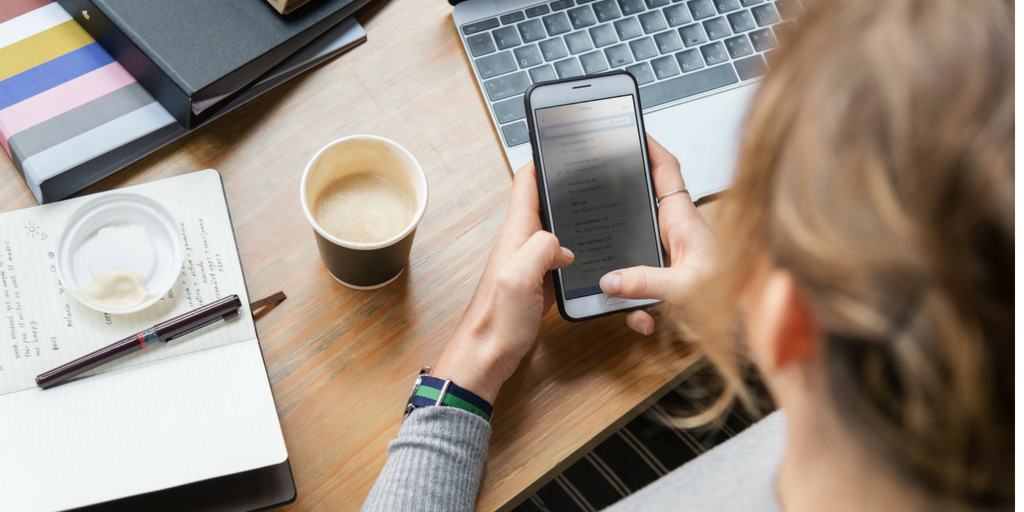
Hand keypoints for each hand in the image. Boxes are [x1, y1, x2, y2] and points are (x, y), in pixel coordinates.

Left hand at [433, 162, 573, 403]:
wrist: (486, 357)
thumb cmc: (496, 322)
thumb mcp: (518, 278)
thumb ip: (540, 248)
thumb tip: (562, 244)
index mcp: (515, 234)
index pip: (526, 184)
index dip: (543, 159)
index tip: (563, 141)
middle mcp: (522, 243)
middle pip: (545, 203)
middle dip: (565, 185)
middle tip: (593, 172)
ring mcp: (530, 263)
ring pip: (556, 230)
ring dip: (573, 218)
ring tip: (600, 206)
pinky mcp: (540, 283)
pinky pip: (560, 258)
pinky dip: (578, 252)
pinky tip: (594, 256)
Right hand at [599, 136, 717, 335]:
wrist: (751, 319)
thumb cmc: (734, 295)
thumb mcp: (684, 288)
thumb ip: (645, 283)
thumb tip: (611, 280)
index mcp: (683, 220)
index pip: (665, 170)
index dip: (649, 147)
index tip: (630, 132)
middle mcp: (677, 232)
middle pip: (643, 205)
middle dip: (620, 209)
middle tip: (598, 202)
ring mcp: (672, 254)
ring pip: (636, 251)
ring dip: (627, 278)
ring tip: (629, 300)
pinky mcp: (670, 276)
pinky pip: (642, 285)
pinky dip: (639, 305)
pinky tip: (644, 321)